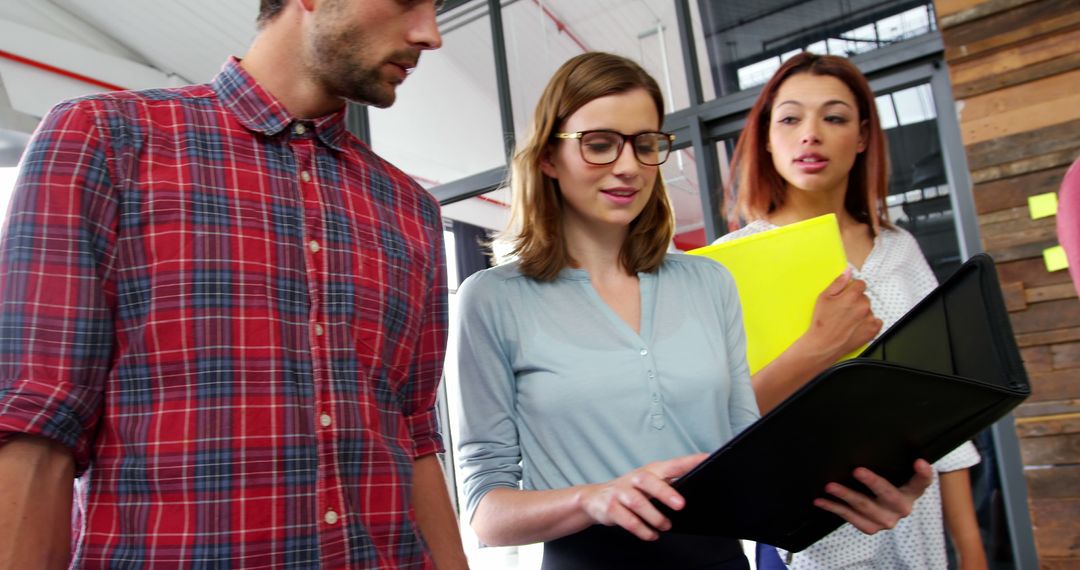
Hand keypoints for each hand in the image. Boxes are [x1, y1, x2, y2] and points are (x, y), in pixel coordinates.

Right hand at [578, 453, 706, 540]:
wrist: (595, 498)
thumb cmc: (630, 490)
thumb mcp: (649, 483)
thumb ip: (669, 483)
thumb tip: (693, 487)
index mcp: (650, 471)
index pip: (672, 464)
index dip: (689, 462)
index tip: (706, 459)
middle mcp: (634, 479)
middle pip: (648, 481)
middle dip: (665, 492)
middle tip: (681, 505)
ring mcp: (620, 492)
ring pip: (637, 503)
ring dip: (654, 517)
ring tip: (666, 526)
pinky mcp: (610, 508)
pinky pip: (628, 520)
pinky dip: (642, 530)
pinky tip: (652, 535)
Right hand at [801, 269, 881, 361]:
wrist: (823, 345)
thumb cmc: (822, 322)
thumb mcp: (824, 298)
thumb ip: (838, 282)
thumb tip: (848, 271)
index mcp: (853, 296)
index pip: (860, 284)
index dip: (852, 288)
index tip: (846, 295)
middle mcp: (864, 306)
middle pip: (864, 297)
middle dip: (856, 301)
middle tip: (843, 311)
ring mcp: (870, 318)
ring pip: (868, 309)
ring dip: (861, 312)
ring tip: (848, 321)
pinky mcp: (873, 330)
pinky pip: (876, 321)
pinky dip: (868, 323)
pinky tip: (856, 327)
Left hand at [814, 459, 933, 533]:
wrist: (882, 511)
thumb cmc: (886, 484)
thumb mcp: (893, 473)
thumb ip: (888, 462)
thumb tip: (870, 432)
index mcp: (912, 492)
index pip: (923, 482)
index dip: (923, 473)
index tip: (919, 462)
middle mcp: (903, 508)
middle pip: (889, 495)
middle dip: (873, 483)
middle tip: (857, 471)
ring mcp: (887, 520)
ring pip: (865, 507)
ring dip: (846, 495)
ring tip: (830, 486)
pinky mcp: (871, 527)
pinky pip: (850, 518)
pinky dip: (834, 508)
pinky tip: (821, 500)